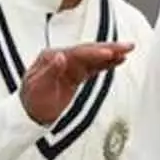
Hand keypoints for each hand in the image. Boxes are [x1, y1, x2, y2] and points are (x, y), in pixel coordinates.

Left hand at [20, 42, 134, 125]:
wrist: (30, 113)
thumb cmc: (32, 101)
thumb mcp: (37, 87)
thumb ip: (49, 71)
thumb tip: (60, 56)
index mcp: (52, 56)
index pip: (77, 52)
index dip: (95, 53)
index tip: (109, 53)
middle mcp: (62, 57)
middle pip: (89, 51)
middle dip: (109, 48)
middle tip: (128, 46)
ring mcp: (70, 65)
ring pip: (94, 57)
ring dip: (111, 53)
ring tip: (129, 50)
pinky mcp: (76, 74)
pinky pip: (94, 66)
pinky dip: (107, 63)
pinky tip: (119, 60)